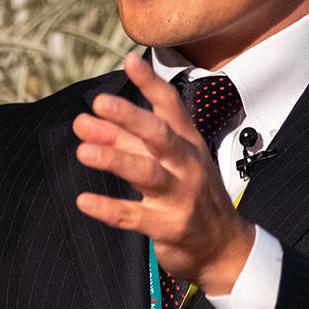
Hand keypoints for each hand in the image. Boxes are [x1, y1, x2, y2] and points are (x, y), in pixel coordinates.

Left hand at [73, 53, 254, 295]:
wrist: (224, 248)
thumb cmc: (194, 197)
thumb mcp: (175, 162)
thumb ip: (136, 141)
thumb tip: (99, 119)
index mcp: (188, 144)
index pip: (171, 107)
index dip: (151, 83)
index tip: (129, 61)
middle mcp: (187, 166)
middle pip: (159, 136)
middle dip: (129, 118)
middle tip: (98, 104)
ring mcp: (180, 197)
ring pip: (147, 173)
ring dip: (115, 160)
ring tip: (83, 150)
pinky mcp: (168, 227)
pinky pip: (134, 216)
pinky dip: (108, 208)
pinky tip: (84, 200)